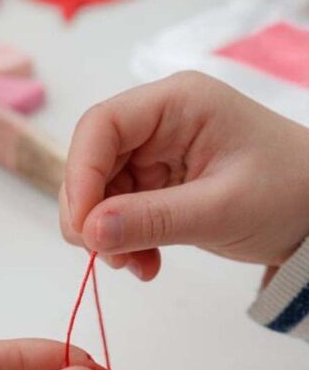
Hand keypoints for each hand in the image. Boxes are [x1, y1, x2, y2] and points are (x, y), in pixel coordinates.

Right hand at [60, 72, 308, 279]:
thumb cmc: (288, 194)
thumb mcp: (220, 210)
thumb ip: (152, 220)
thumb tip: (89, 232)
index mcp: (178, 103)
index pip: (102, 126)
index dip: (81, 174)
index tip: (81, 227)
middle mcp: (161, 120)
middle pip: (94, 159)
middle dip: (91, 212)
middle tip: (103, 257)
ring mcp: (158, 151)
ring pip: (102, 191)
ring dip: (107, 234)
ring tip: (136, 267)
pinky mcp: (160, 182)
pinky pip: (121, 210)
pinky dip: (124, 241)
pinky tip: (146, 264)